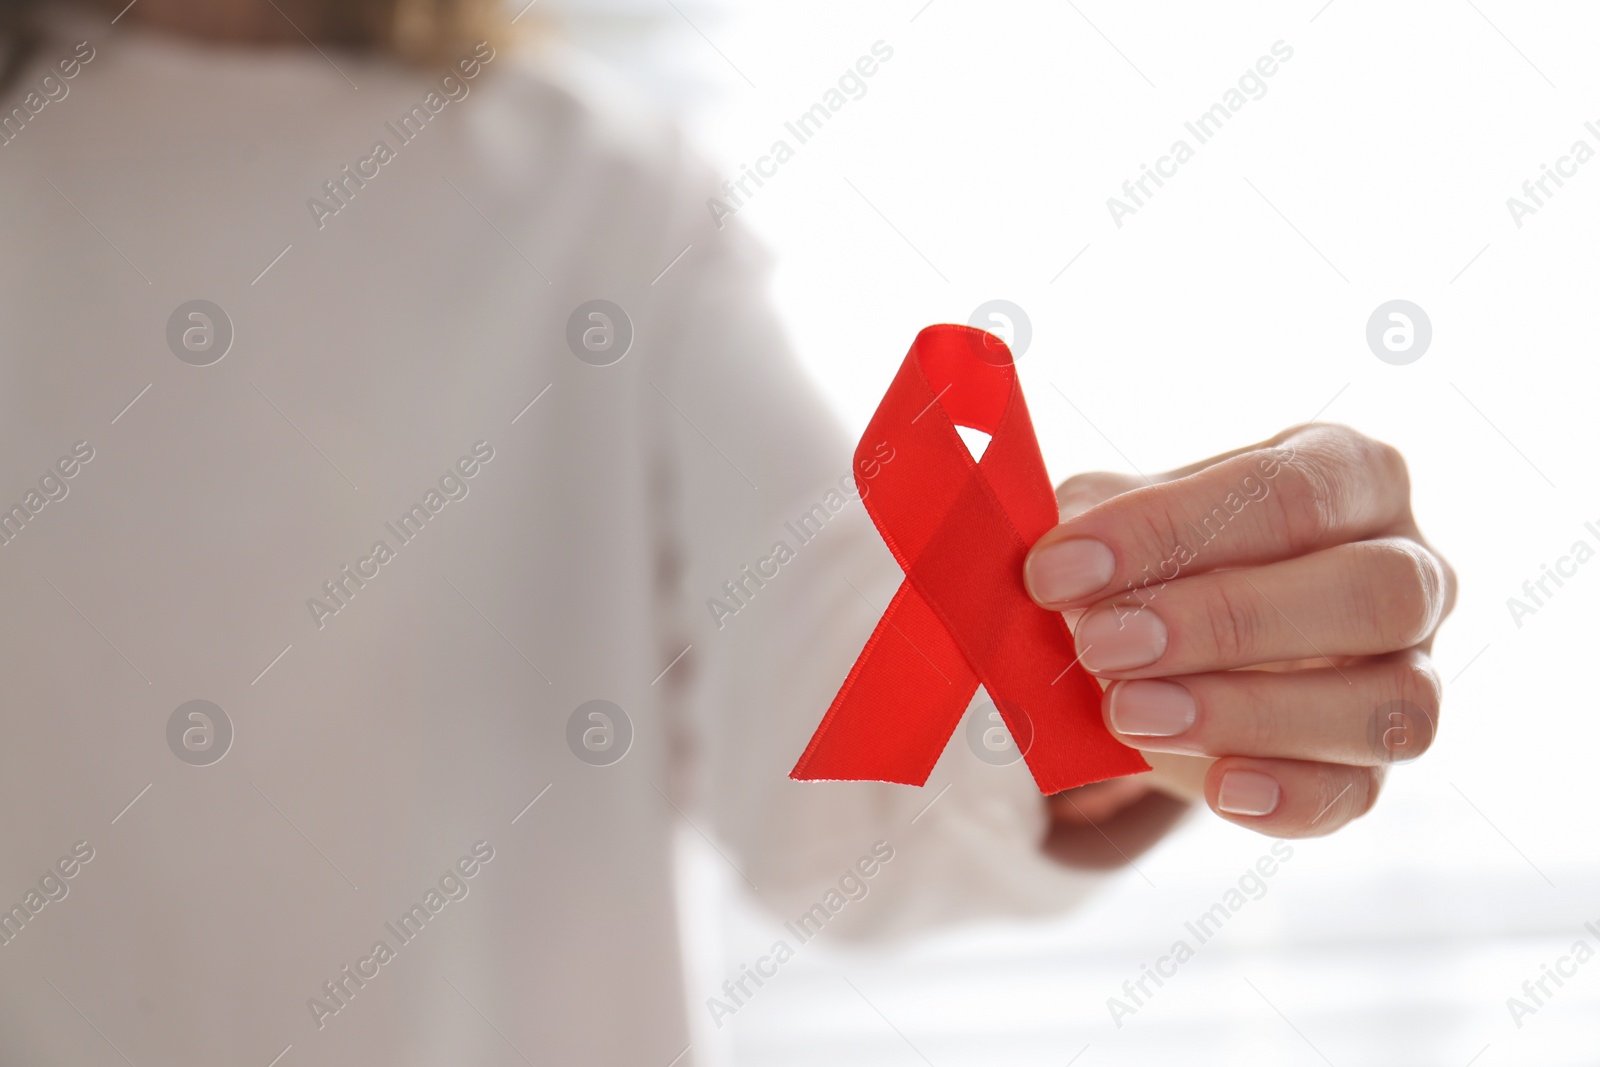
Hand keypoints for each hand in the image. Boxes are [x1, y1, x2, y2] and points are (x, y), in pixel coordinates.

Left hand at [1026, 424, 1453, 838]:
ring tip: (1130, 715)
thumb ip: (1090, 527)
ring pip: (1389, 702)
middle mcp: (1411, 568)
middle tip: (1100, 644)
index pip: (1289, 490)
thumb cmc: (1154, 555)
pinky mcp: (1378, 765)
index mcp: (1353, 474)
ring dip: (1251, 712)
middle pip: (1370, 591)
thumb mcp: (1120, 518)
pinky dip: (1291, 796)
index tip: (1056, 570)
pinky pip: (1360, 793)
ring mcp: (1413, 672)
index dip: (1168, 529)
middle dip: (1227, 621)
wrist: (1168, 642)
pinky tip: (1219, 789)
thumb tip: (1057, 562)